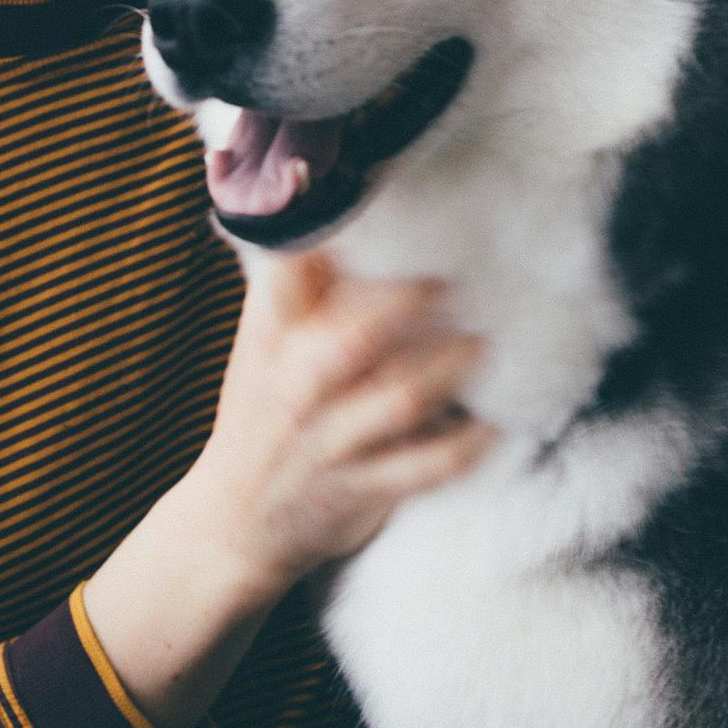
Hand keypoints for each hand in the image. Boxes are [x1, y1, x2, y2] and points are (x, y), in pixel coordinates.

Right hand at [188, 247, 494, 606]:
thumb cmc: (260, 415)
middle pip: (351, 339)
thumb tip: (343, 217)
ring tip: (481, 345)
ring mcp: (329, 442)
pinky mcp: (362, 490)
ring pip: (396, 400)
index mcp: (270, 341)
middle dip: (405, 305)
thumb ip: (297, 290)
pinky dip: (463, 445)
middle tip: (449, 281)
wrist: (234, 525)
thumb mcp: (260, 348)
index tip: (366, 202)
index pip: (285, 276)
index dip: (323, 235)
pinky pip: (423, 467)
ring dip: (447, 367)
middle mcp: (296, 388)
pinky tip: (493, 424)